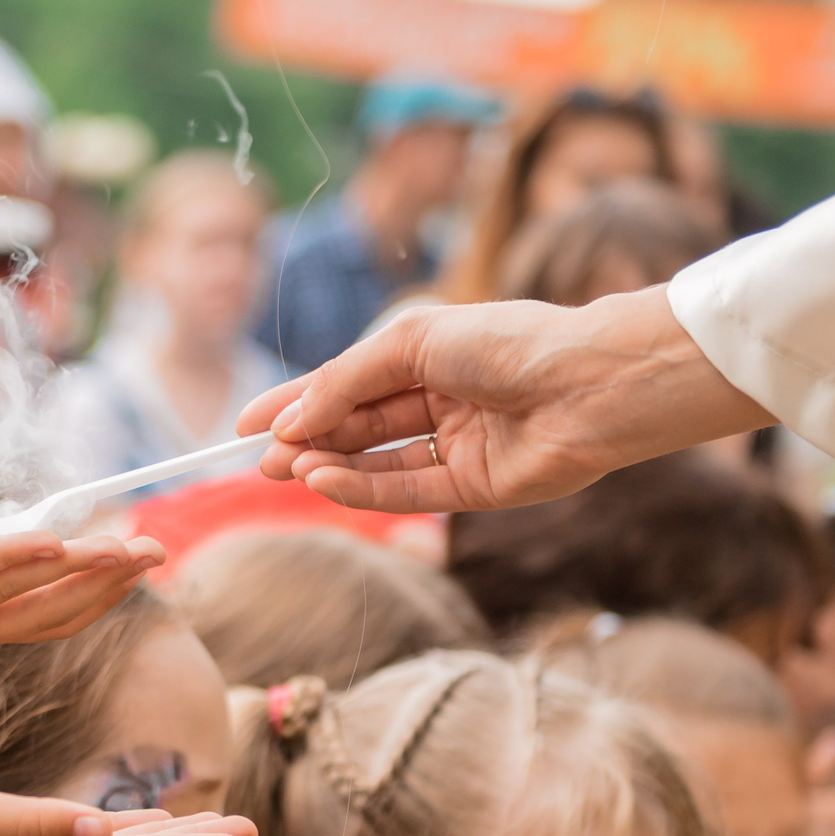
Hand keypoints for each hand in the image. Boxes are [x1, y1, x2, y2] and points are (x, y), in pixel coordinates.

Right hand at [237, 289, 767, 513]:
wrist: (589, 383)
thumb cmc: (510, 343)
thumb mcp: (412, 343)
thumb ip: (348, 382)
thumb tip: (293, 421)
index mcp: (430, 356)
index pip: (348, 384)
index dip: (297, 402)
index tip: (246, 422)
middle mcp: (442, 402)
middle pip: (357, 427)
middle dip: (306, 440)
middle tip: (257, 458)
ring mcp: (457, 447)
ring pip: (377, 463)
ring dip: (328, 467)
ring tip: (284, 469)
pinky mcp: (474, 489)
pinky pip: (405, 492)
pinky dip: (362, 490)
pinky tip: (324, 482)